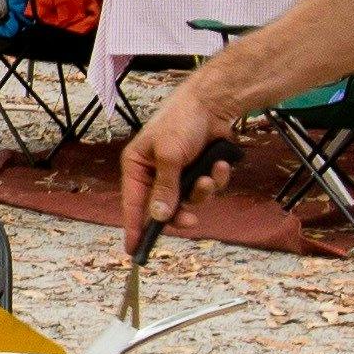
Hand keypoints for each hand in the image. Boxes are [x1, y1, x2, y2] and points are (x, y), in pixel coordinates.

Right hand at [117, 85, 242, 249]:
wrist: (214, 102)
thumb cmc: (181, 121)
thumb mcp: (169, 156)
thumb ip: (165, 189)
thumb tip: (158, 217)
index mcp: (137, 166)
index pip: (133, 203)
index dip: (134, 227)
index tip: (133, 251)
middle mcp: (155, 172)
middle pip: (164, 208)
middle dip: (181, 212)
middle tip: (191, 220)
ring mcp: (179, 173)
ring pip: (190, 200)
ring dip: (203, 192)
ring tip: (208, 176)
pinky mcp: (199, 170)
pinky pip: (208, 188)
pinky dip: (217, 179)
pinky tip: (221, 164)